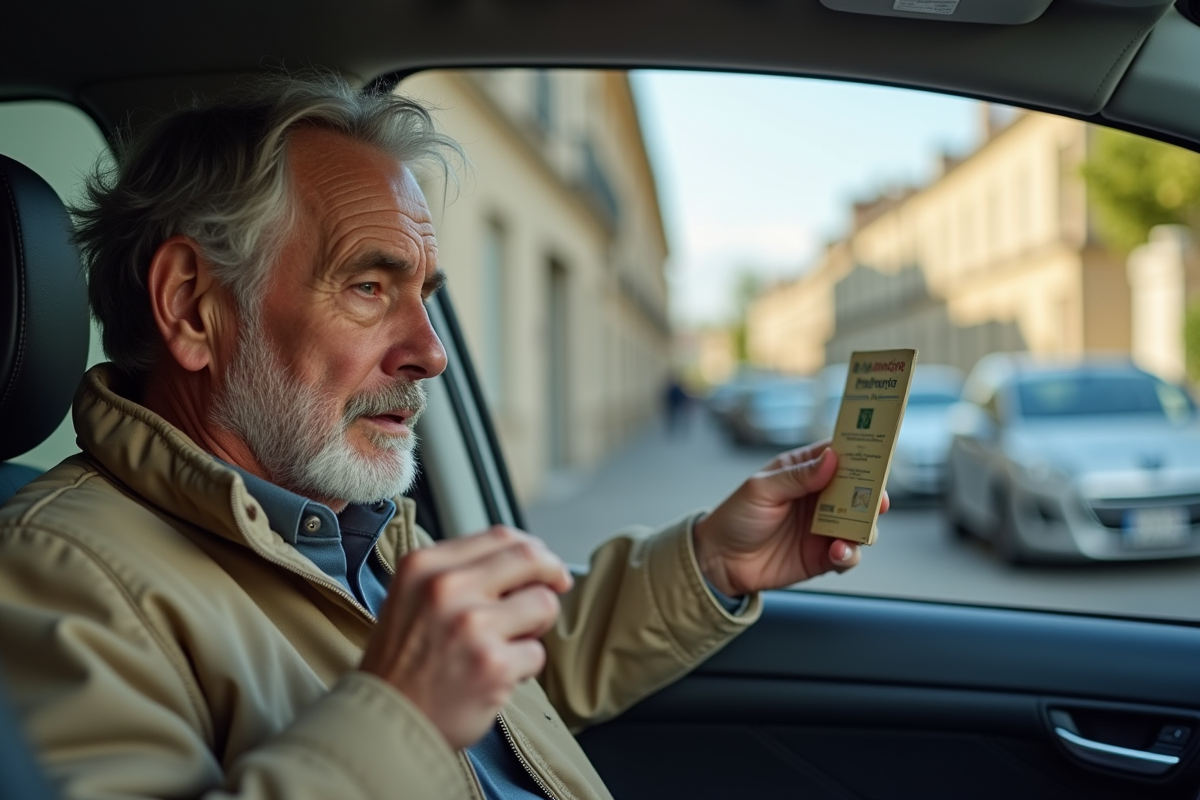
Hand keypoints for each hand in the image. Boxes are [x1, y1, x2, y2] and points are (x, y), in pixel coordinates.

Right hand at [359, 526, 572, 748]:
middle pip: (529, 558)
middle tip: (557, 587)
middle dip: (552, 573)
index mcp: (424, 566)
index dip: (532, 549)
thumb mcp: (413, 597)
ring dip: (535, 627)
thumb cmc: (403, 663)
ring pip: (542, 605)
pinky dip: (523, 668)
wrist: (384, 722)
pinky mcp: (492, 665)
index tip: (544, 564)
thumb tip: (525, 557)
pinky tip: (494, 677)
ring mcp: (470, 626)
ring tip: (507, 645)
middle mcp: (445, 588)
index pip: (499, 536)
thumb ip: (459, 572)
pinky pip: (536, 653)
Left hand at [692, 441, 888, 596]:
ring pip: (861, 524)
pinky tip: (838, 552)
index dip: (861, 453)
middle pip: (859, 490)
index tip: (878, 455)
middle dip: (873, 494)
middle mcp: (820, 497)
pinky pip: (849, 555)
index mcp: (804, 471)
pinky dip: (850, 553)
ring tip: (853, 533)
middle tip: (878, 500)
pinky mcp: (823, 556)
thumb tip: (832, 459)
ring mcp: (824, 527)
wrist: (719, 561)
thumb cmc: (736, 517)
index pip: (840, 455)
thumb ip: (797, 476)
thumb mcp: (761, 489)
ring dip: (864, 527)